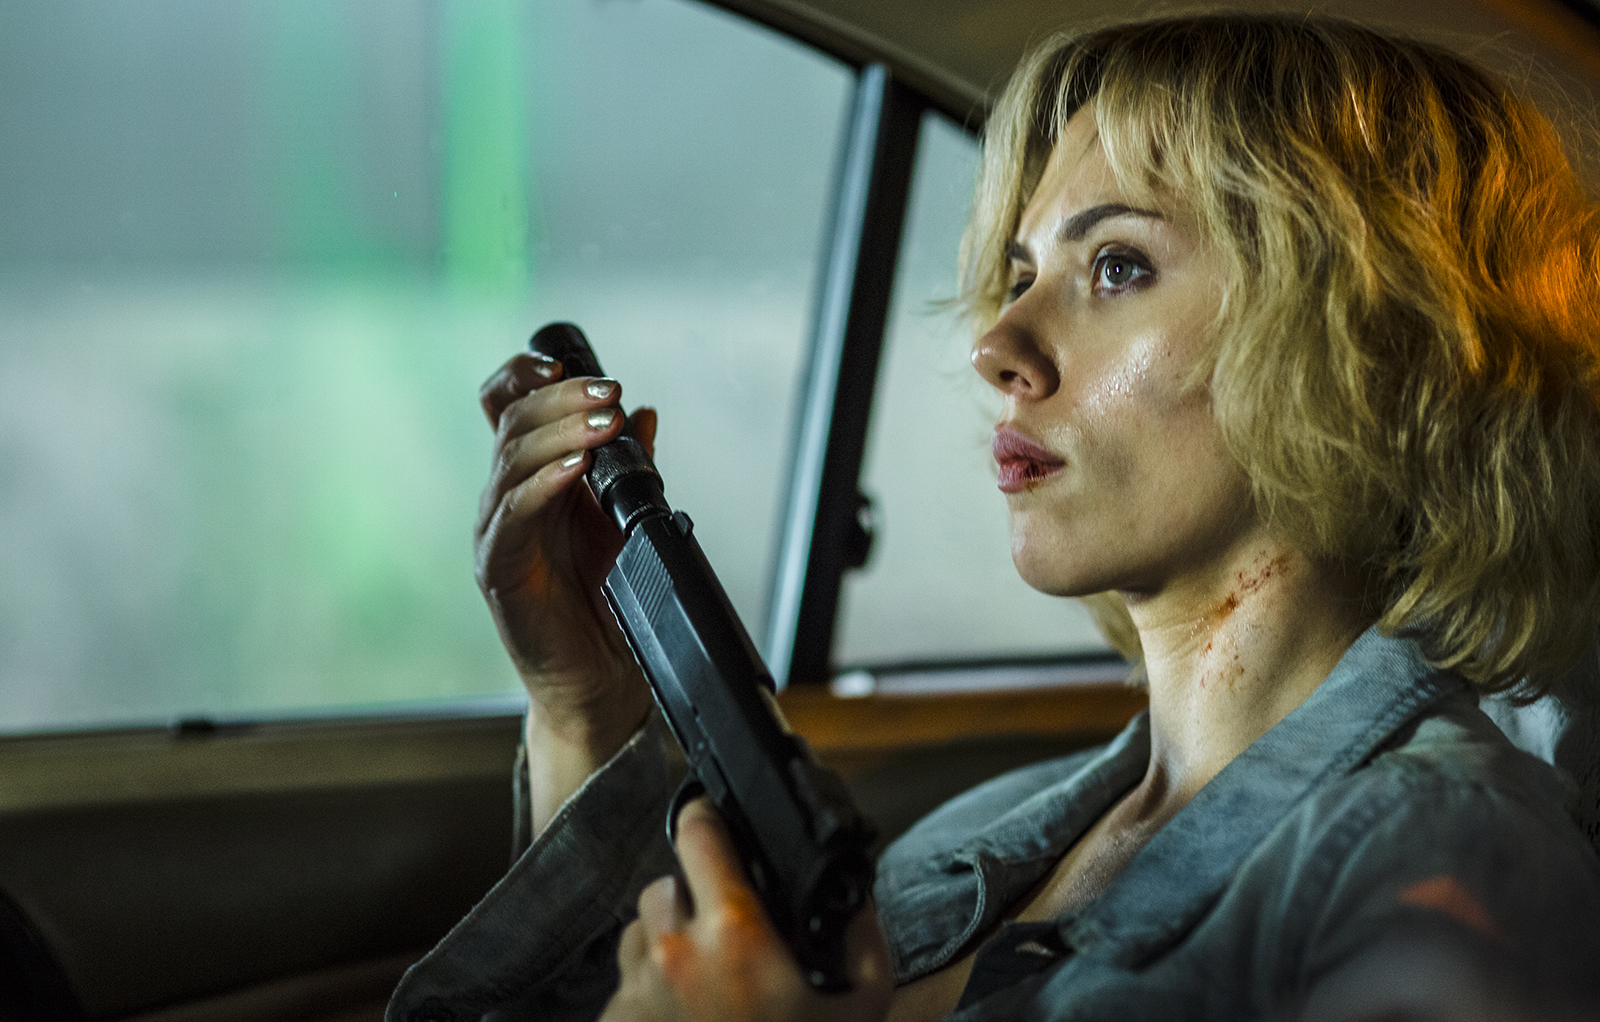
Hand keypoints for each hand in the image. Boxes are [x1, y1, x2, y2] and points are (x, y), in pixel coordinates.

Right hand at [474, 352, 655, 750]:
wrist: (602, 678)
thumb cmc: (606, 600)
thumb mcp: (625, 518)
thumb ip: (630, 466)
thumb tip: (645, 413)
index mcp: (530, 478)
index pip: (507, 405)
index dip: (526, 374)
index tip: (564, 359)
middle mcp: (505, 498)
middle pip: (512, 422)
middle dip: (562, 398)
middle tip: (607, 393)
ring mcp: (498, 532)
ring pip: (510, 460)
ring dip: (561, 434)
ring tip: (603, 425)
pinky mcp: (499, 569)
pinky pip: (513, 515)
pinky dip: (544, 485)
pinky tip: (574, 472)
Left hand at [603, 798, 894, 1021]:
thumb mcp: (860, 1011)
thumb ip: (865, 943)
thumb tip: (857, 898)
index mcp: (734, 930)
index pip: (698, 830)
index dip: (709, 817)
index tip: (720, 820)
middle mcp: (674, 947)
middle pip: (670, 879)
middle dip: (699, 893)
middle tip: (733, 928)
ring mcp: (636, 985)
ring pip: (645, 927)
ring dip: (673, 938)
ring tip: (712, 981)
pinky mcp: (613, 1017)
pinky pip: (629, 978)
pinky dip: (655, 985)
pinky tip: (690, 1015)